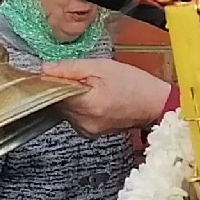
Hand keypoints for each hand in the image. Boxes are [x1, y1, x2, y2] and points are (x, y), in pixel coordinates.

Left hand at [40, 59, 173, 134]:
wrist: (154, 105)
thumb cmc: (134, 84)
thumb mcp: (102, 66)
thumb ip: (70, 68)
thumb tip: (44, 69)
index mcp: (87, 104)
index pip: (53, 93)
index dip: (52, 80)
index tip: (54, 71)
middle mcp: (84, 122)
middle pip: (57, 102)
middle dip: (63, 88)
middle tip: (80, 77)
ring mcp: (86, 130)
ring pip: (64, 110)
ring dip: (70, 98)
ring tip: (90, 87)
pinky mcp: (89, 133)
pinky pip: (74, 117)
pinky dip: (78, 107)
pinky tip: (93, 98)